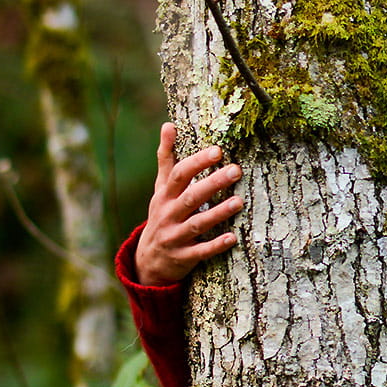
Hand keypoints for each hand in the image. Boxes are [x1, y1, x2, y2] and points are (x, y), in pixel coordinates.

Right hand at [135, 123, 243, 285]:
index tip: (218, 150)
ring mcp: (174, 237)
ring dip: (218, 213)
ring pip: (197, 224)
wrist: (147, 261)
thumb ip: (167, 158)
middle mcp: (167, 214)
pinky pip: (200, 251)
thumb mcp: (160, 188)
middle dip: (212, 183)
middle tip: (236, 170)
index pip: (179, 174)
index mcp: (164, 195)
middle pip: (190, 197)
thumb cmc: (162, 215)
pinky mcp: (183, 258)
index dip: (197, 162)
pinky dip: (216, 245)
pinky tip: (233, 237)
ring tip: (239, 201)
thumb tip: (168, 124)